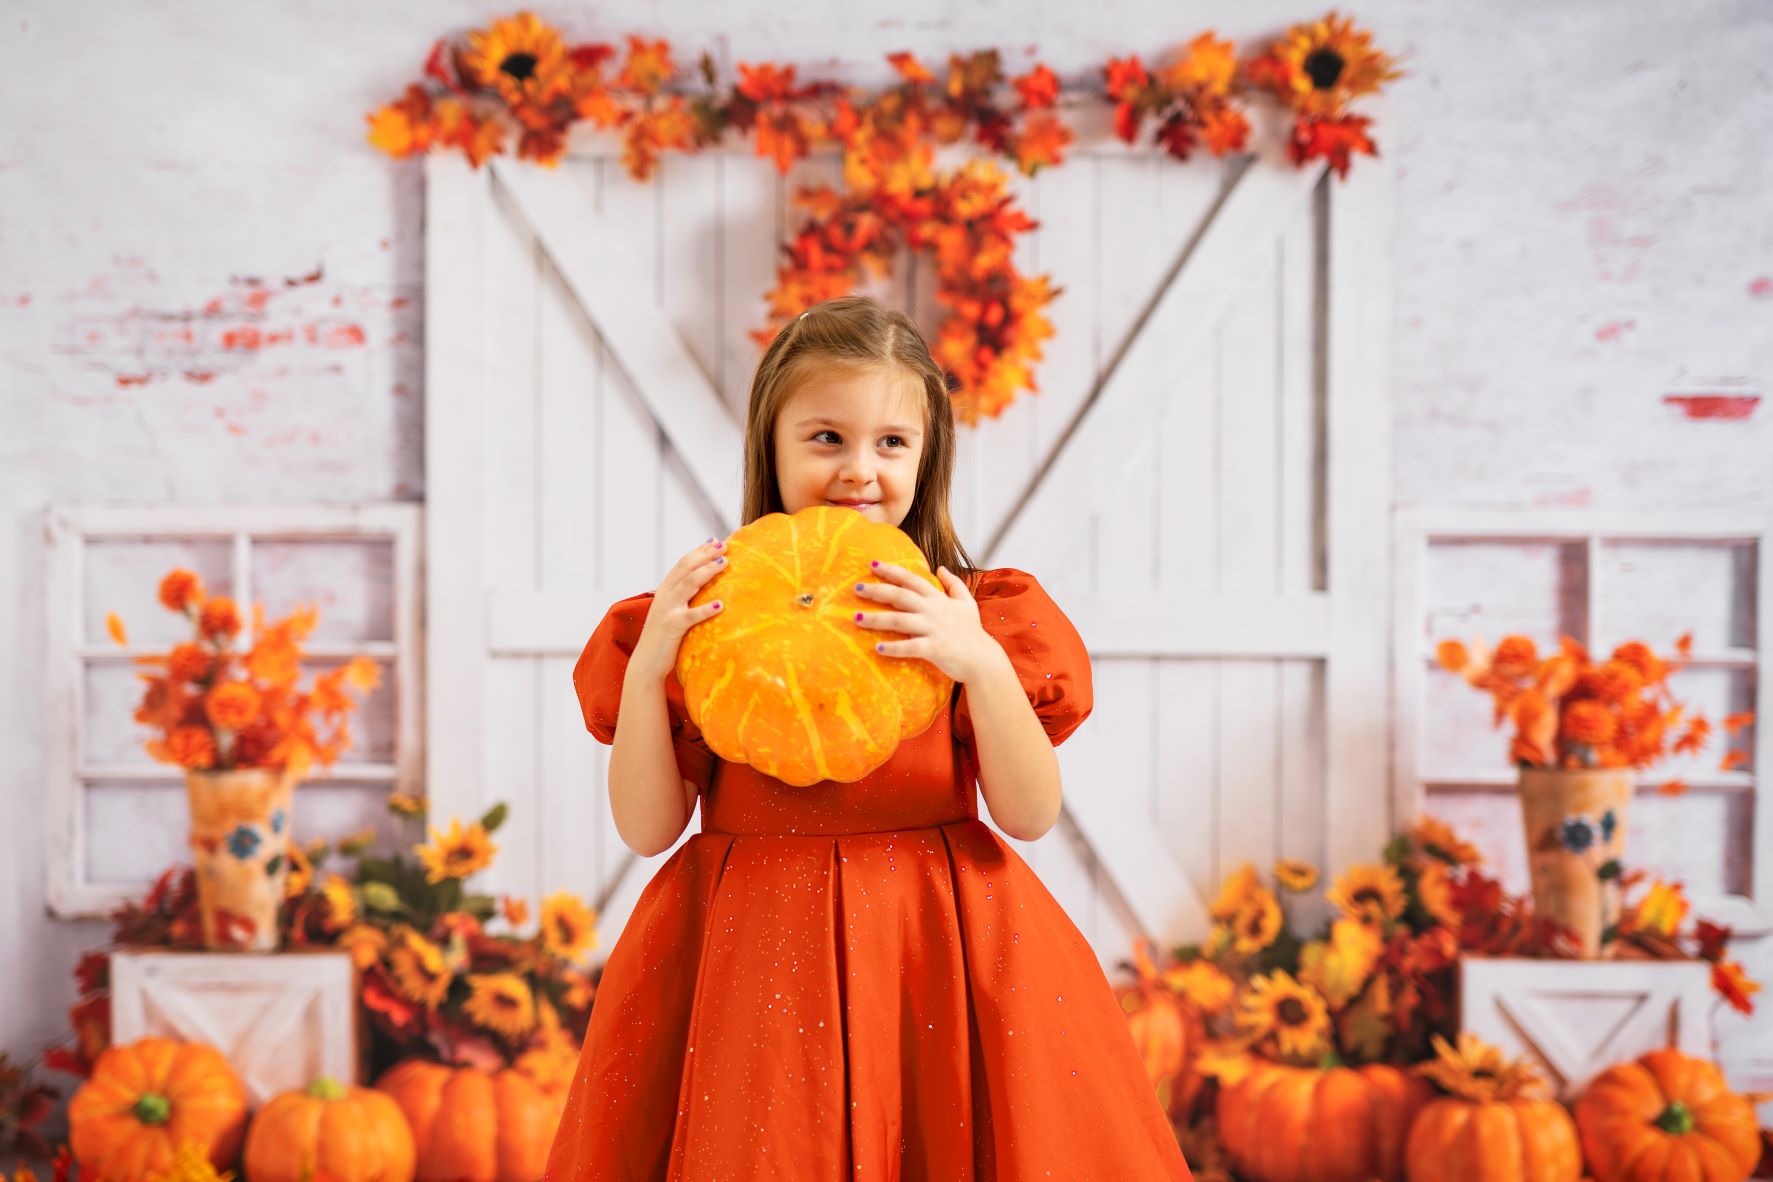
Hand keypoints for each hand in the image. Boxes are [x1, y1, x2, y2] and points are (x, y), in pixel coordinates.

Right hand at [632, 537, 726, 680]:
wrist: (646, 662)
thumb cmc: (664, 637)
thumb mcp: (671, 611)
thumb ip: (682, 597)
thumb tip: (702, 585)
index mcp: (665, 590)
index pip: (683, 564)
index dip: (699, 551)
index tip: (715, 541)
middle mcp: (665, 595)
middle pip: (687, 568)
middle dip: (705, 555)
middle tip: (724, 546)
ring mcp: (668, 610)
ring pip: (689, 584)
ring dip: (707, 571)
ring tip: (724, 563)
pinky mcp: (672, 627)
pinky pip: (691, 616)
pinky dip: (705, 609)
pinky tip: (720, 605)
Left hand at [854, 562, 1004, 683]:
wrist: (983, 659)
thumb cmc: (972, 632)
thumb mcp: (967, 603)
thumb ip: (954, 584)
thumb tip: (941, 567)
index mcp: (937, 599)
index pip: (912, 580)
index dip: (892, 571)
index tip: (872, 564)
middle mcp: (933, 611)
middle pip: (900, 596)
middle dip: (877, 590)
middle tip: (856, 588)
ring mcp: (934, 629)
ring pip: (901, 620)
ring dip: (877, 619)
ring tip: (856, 618)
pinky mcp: (935, 648)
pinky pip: (911, 647)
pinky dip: (894, 648)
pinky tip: (877, 648)